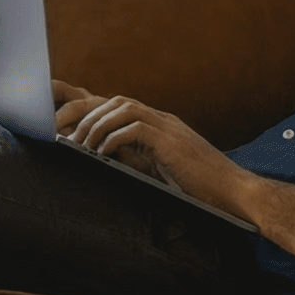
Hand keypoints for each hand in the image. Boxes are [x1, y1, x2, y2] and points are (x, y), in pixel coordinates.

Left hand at [53, 80, 253, 217]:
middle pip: (114, 100)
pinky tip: (101, 152)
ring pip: (122, 108)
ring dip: (95, 123)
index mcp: (158, 125)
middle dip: (83, 110)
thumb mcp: (160, 170)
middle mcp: (162, 120)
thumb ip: (136, 159)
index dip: (89, 109)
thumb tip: (103, 158)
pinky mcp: (171, 142)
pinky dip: (113, 137)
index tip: (64, 123)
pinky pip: (135, 128)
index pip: (118, 106)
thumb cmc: (199, 187)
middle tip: (59, 129)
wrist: (234, 193)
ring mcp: (168, 128)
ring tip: (78, 143)